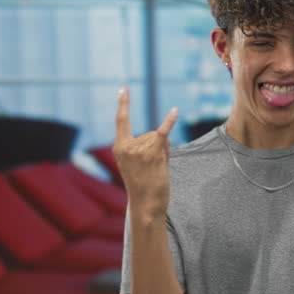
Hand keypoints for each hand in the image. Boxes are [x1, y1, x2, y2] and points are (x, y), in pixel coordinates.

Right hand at [112, 87, 177, 215]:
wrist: (146, 204)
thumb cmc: (144, 186)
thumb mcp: (140, 163)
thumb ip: (149, 146)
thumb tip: (165, 136)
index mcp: (119, 148)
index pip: (121, 120)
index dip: (124, 103)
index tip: (124, 88)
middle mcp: (127, 146)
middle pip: (150, 134)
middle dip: (157, 148)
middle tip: (152, 169)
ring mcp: (139, 149)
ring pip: (160, 139)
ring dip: (163, 154)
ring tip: (157, 170)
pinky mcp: (152, 153)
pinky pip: (163, 133)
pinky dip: (169, 122)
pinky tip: (174, 111)